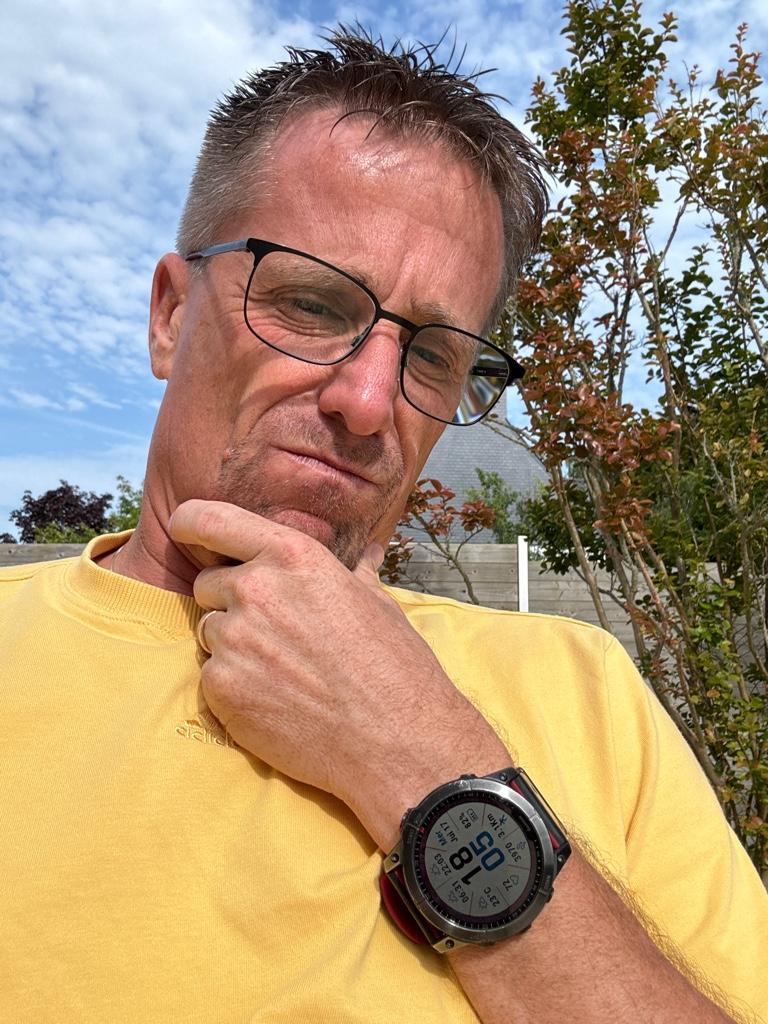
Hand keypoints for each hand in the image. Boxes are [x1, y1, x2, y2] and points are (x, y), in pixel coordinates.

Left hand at [169, 499, 507, 848]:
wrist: (395, 741)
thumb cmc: (394, 666)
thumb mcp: (377, 602)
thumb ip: (353, 570)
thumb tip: (367, 550)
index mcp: (293, 556)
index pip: (209, 519)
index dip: (190, 524)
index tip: (186, 531)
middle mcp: (256, 589)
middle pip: (207, 584)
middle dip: (230, 602)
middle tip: (274, 632)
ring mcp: (234, 640)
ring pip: (209, 631)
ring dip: (234, 646)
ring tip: (283, 670)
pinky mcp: (222, 688)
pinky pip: (211, 675)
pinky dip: (234, 686)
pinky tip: (276, 699)